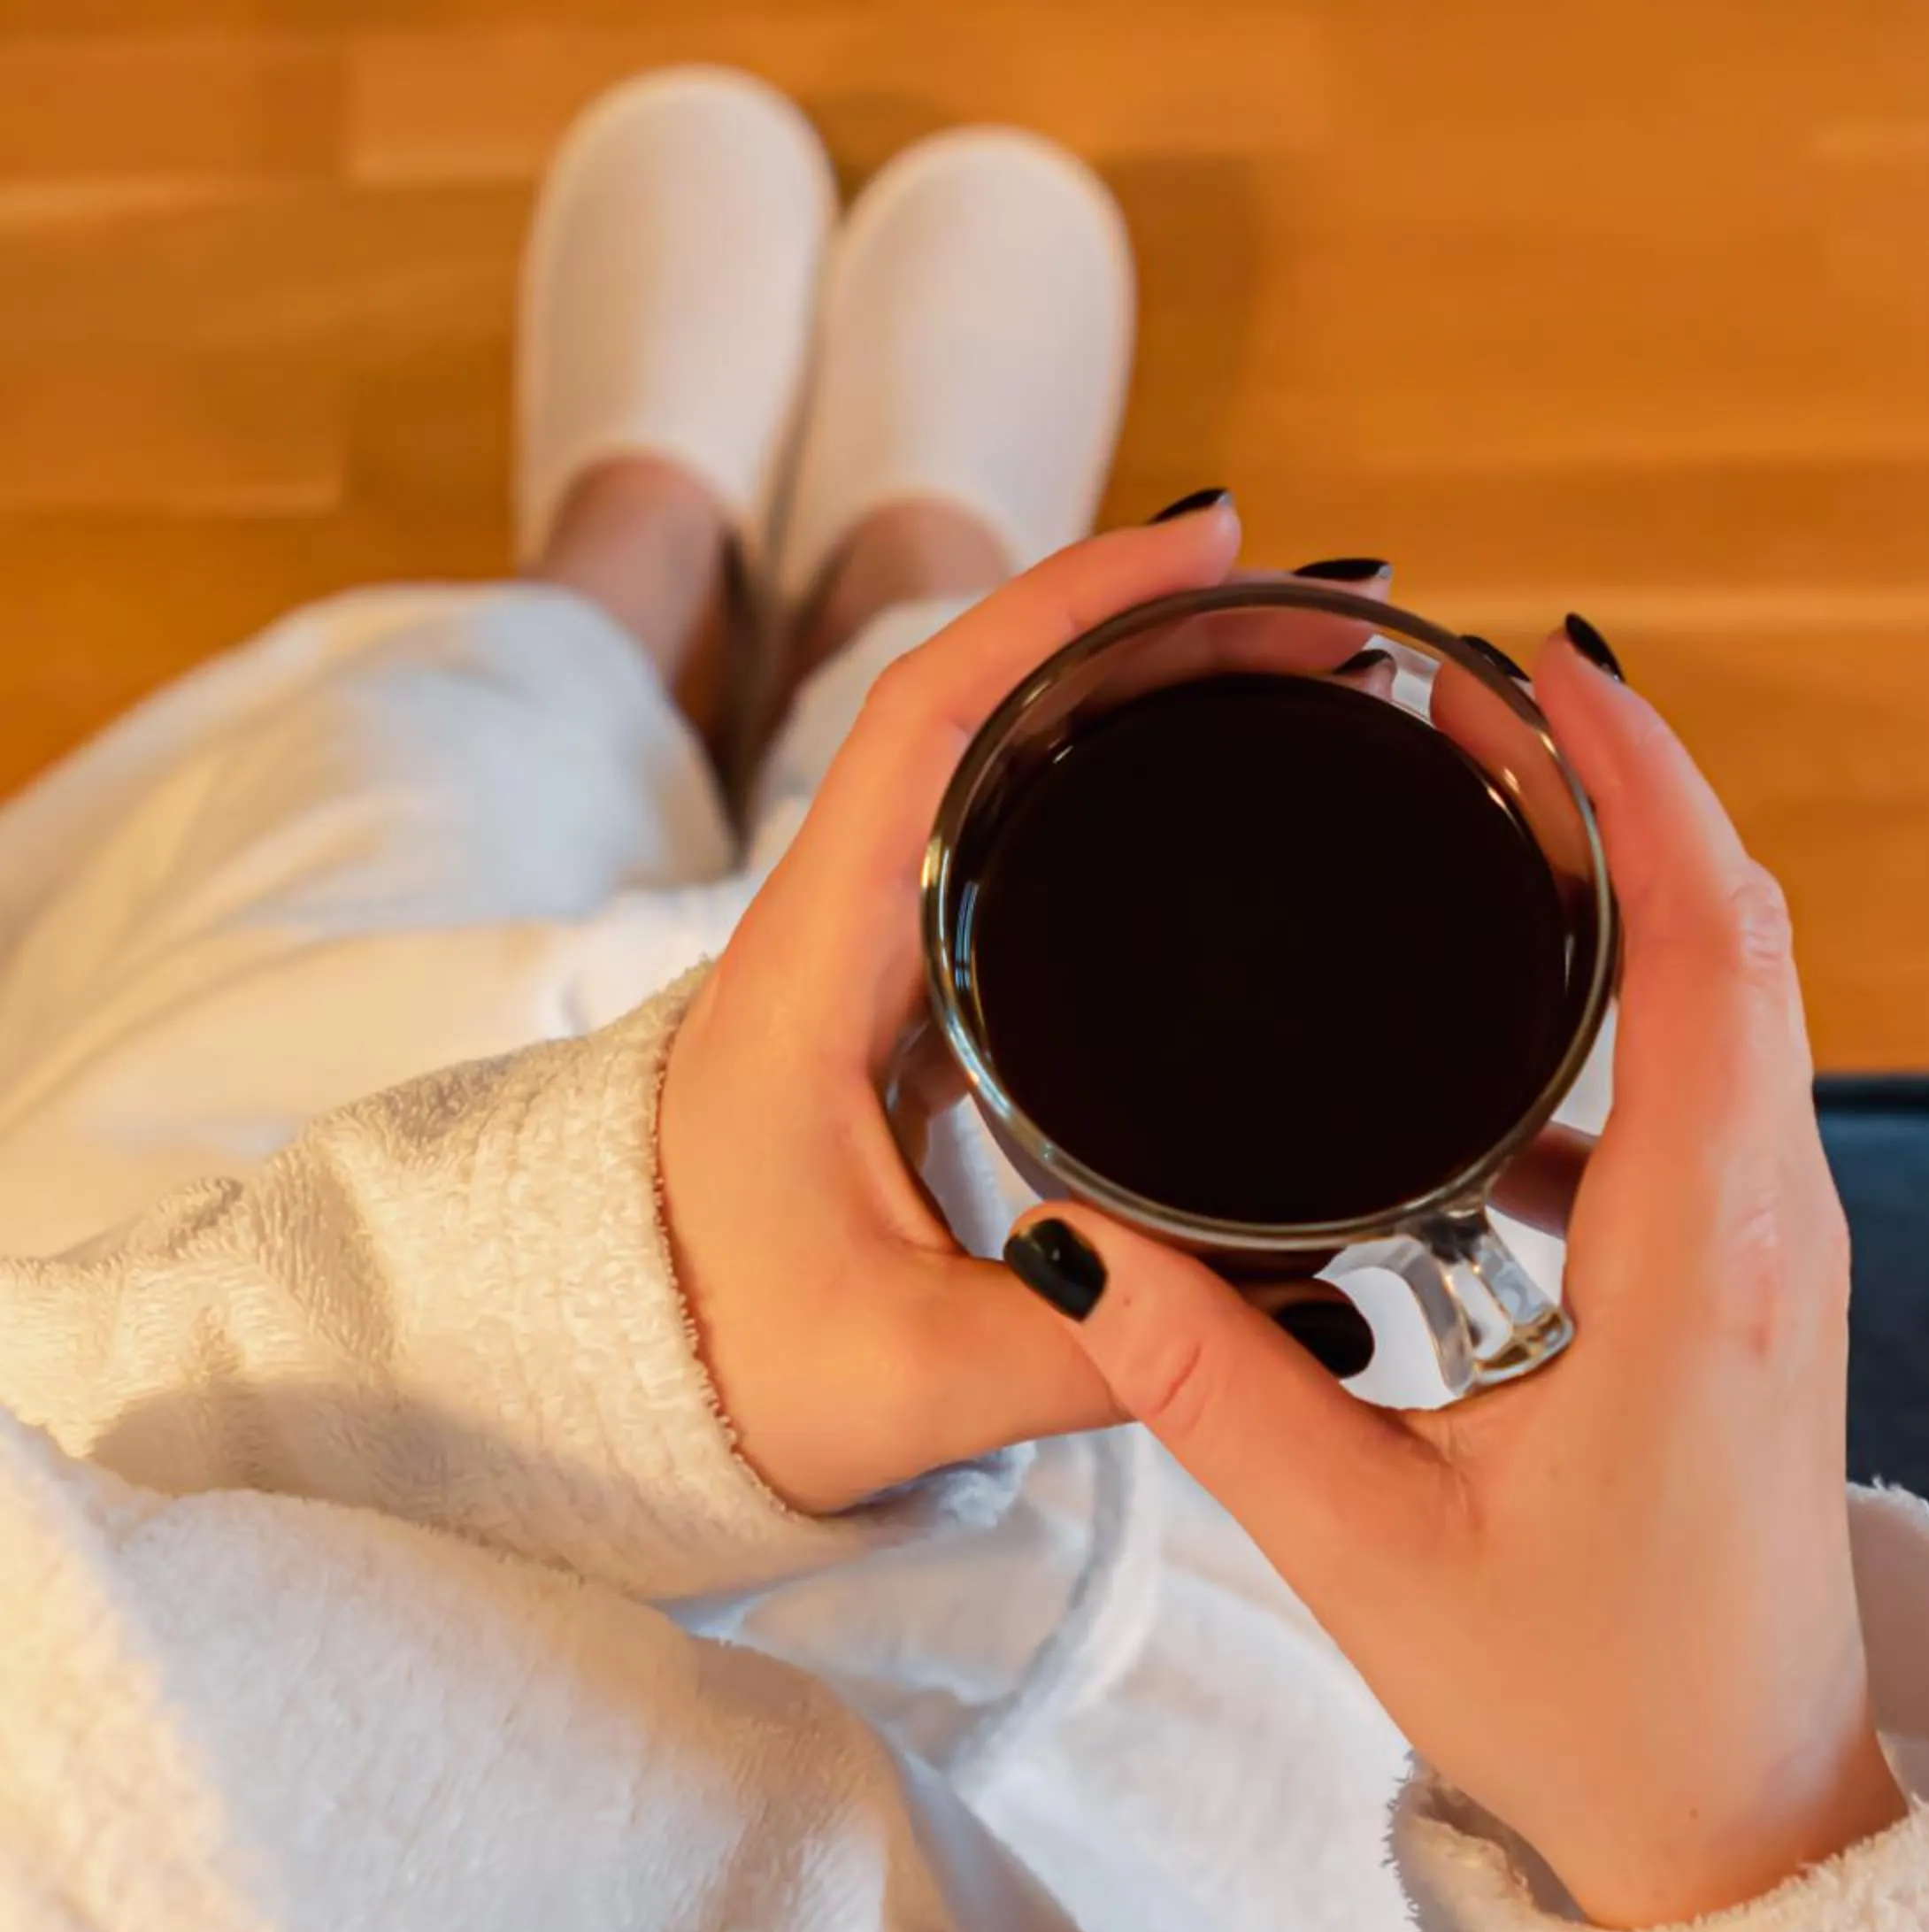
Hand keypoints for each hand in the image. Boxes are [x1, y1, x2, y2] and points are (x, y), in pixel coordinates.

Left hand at [655, 505, 1251, 1517]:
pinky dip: (1098, 782)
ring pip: (990, 764)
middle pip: (983, 705)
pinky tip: (1195, 793)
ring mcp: (856, 955)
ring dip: (1129, 694)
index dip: (1068, 607)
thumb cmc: (716, 1369)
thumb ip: (1097, 1354)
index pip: (930, 718)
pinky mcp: (890, 1003)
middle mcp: (825, 928)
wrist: (605, 1385)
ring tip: (1291, 675)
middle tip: (1318, 622)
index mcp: (808, 973)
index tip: (1211, 546)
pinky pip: (994, 843)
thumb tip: (1309, 1319)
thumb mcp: (908, 1378)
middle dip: (1149, 630)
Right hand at [1000, 638, 1903, 1928]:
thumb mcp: (1360, 1546)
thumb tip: (1068, 1241)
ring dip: (1641, 902)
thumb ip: (1204, 1381)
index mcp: (1702, 1270)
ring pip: (1738, 1015)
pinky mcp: (1750, 1300)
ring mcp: (1779, 1265)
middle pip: (1745, 943)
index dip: (1644, 788)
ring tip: (1496, 830)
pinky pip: (1708, 1106)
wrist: (1734, 1826)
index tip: (1550, 667)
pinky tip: (1498, 1061)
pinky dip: (1626, 1029)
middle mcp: (1774, 1238)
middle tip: (1492, 705)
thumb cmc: (1586, 1707)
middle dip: (1636, 795)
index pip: (1710, 955)